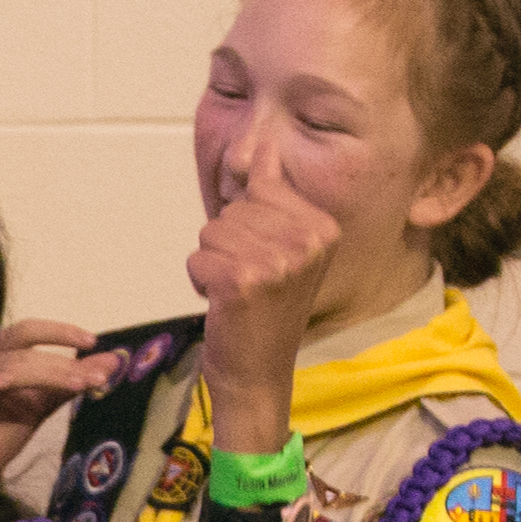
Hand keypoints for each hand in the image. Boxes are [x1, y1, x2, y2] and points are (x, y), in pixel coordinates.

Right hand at [0, 316, 123, 477]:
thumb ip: (73, 381)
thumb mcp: (44, 402)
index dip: (59, 331)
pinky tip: (5, 383)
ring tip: (78, 385)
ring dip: (46, 374)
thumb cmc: (4, 429)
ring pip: (8, 366)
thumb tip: (112, 361)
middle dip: (61, 359)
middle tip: (97, 374)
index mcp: (0, 355)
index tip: (92, 341)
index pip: (27, 331)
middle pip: (20, 344)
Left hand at [186, 138, 342, 444]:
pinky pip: (197, 257)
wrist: (258, 376)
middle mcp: (307, 242)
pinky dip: (200, 281)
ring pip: (212, 231)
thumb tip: (264, 145)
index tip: (269, 261)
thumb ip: (273, 197)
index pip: (262, 188)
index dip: (251, 224)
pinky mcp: (242, 281)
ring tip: (239, 294)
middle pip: (235, 208)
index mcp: (324, 229)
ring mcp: (276, 262)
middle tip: (252, 284)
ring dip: (214, 262)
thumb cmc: (266, 312)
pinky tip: (224, 305)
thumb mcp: (283, 248)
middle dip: (230, 243)